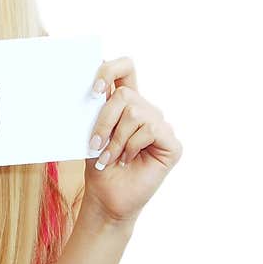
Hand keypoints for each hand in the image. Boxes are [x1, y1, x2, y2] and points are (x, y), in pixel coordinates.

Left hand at [83, 57, 182, 223]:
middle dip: (104, 120)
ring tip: (108, 158)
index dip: (110, 70)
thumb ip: (96, 108)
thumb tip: (90, 89)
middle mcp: (145, 110)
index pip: (124, 68)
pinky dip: (131, 147)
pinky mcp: (172, 143)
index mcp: (125, 102)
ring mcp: (160, 125)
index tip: (94, 90)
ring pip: (135, 114)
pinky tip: (127, 160)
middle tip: (95, 143)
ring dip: (115, 140)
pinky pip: (150, 130)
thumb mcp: (90, 131)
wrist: (107, 196)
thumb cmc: (97, 163)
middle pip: (125, 94)